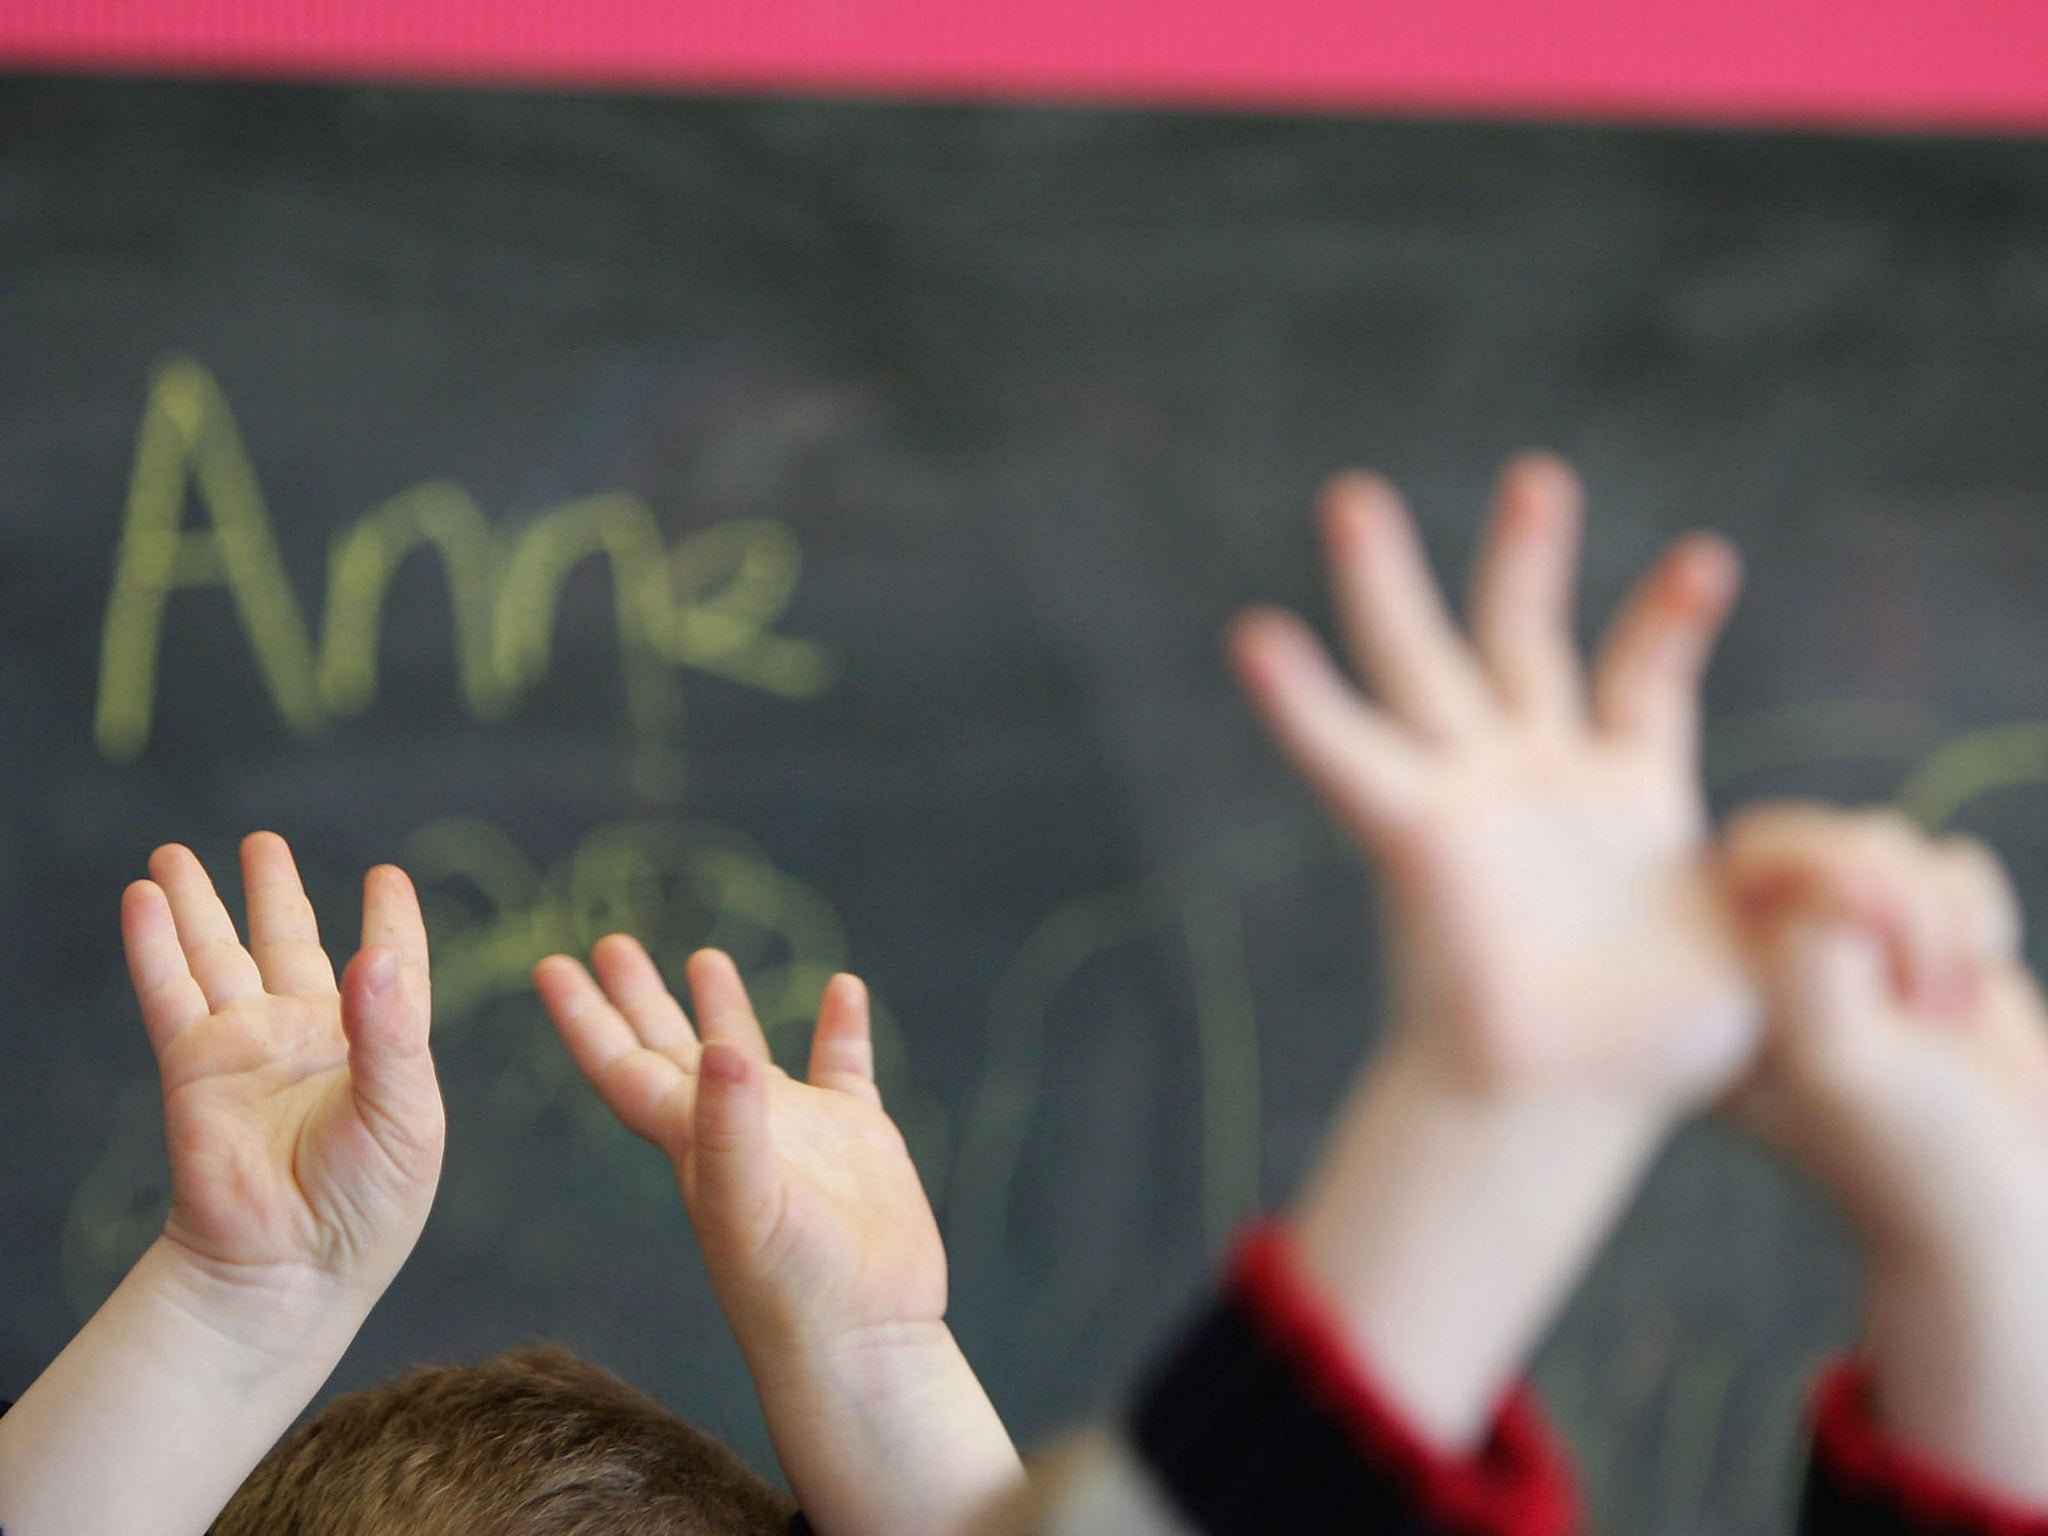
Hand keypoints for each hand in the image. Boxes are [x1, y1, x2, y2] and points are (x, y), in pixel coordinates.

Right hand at [129, 834, 442, 1312]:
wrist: (289, 1269)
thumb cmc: (366, 1205)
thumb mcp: (405, 1116)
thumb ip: (391, 1035)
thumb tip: (373, 955)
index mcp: (380, 1048)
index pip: (390, 969)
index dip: (391, 923)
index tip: (387, 877)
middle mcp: (310, 1040)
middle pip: (289, 945)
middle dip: (273, 893)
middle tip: (262, 841)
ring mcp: (248, 1051)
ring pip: (220, 957)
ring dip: (200, 905)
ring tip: (176, 853)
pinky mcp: (195, 1069)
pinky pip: (172, 992)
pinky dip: (155, 944)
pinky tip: (144, 899)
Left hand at [537, 941, 1019, 1535]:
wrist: (867, 1341)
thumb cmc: (793, 1291)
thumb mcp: (746, 1208)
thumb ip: (730, 1127)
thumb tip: (722, 1047)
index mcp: (690, 1143)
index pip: (624, 1067)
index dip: (585, 1018)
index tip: (550, 965)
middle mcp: (734, 1130)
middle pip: (672, 1049)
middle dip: (639, 998)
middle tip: (610, 943)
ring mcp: (798, 1133)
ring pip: (749, 1054)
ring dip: (725, 1008)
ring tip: (706, 955)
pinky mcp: (858, 1140)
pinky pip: (846, 1067)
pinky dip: (842, 1028)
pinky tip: (844, 988)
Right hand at [1230, 454, 1751, 1104]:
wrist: (1568, 1105)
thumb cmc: (1666, 1050)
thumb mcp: (1767, 942)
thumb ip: (1798, 884)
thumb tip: (1842, 870)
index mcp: (1626, 794)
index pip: (1642, 679)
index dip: (1668, 618)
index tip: (1707, 559)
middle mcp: (1538, 778)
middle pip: (1520, 638)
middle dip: (1525, 557)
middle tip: (1539, 475)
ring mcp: (1471, 797)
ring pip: (1421, 666)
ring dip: (1383, 583)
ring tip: (1353, 498)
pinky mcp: (1415, 834)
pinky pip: (1347, 757)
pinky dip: (1299, 703)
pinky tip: (1255, 636)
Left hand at [1720, 802, 2047, 1503]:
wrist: (2018, 1210)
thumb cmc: (1914, 1151)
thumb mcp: (1833, 1060)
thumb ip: (1801, 958)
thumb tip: (1823, 876)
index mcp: (1719, 988)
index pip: (1745, 859)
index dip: (1827, 877)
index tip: (1882, 962)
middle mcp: (1766, 959)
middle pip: (1818, 834)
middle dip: (1898, 892)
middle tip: (1929, 994)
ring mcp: (1842, 945)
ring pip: (1888, 841)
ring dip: (1942, 914)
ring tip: (1947, 1007)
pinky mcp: (1914, 942)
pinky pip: (1946, 863)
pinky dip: (1978, 914)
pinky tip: (1974, 984)